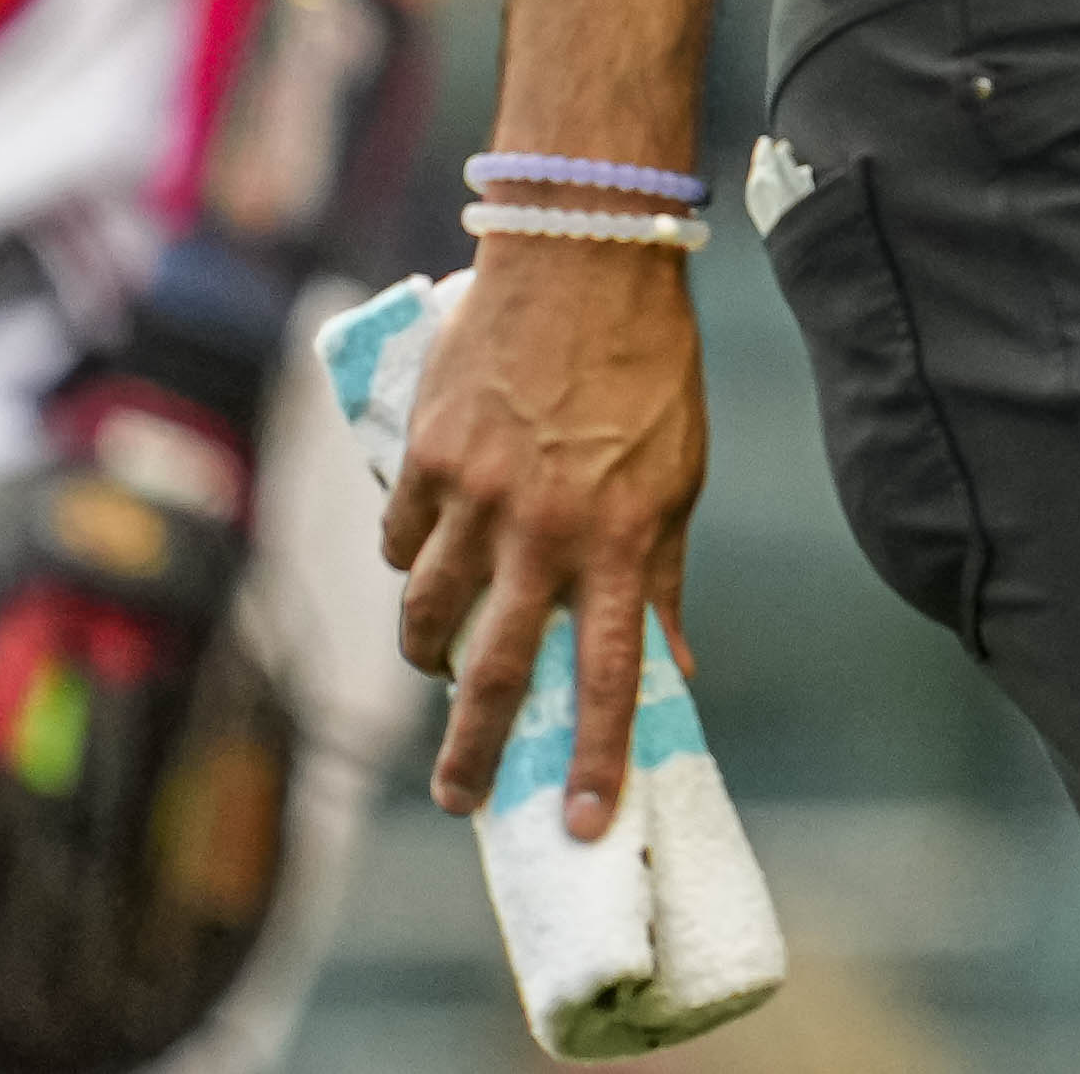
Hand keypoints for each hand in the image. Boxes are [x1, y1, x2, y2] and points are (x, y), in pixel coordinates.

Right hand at [380, 234, 708, 834]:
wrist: (584, 258)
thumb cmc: (646, 368)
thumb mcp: (678, 473)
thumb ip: (661, 572)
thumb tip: (674, 662)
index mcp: (622, 537)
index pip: (615, 671)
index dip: (599, 754)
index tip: (582, 822)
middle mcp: (546, 529)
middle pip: (502, 668)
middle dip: (477, 747)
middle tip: (457, 796)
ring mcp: (479, 496)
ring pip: (430, 610)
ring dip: (428, 654)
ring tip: (434, 669)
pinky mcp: (426, 458)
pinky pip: (401, 539)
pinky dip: (407, 560)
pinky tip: (420, 559)